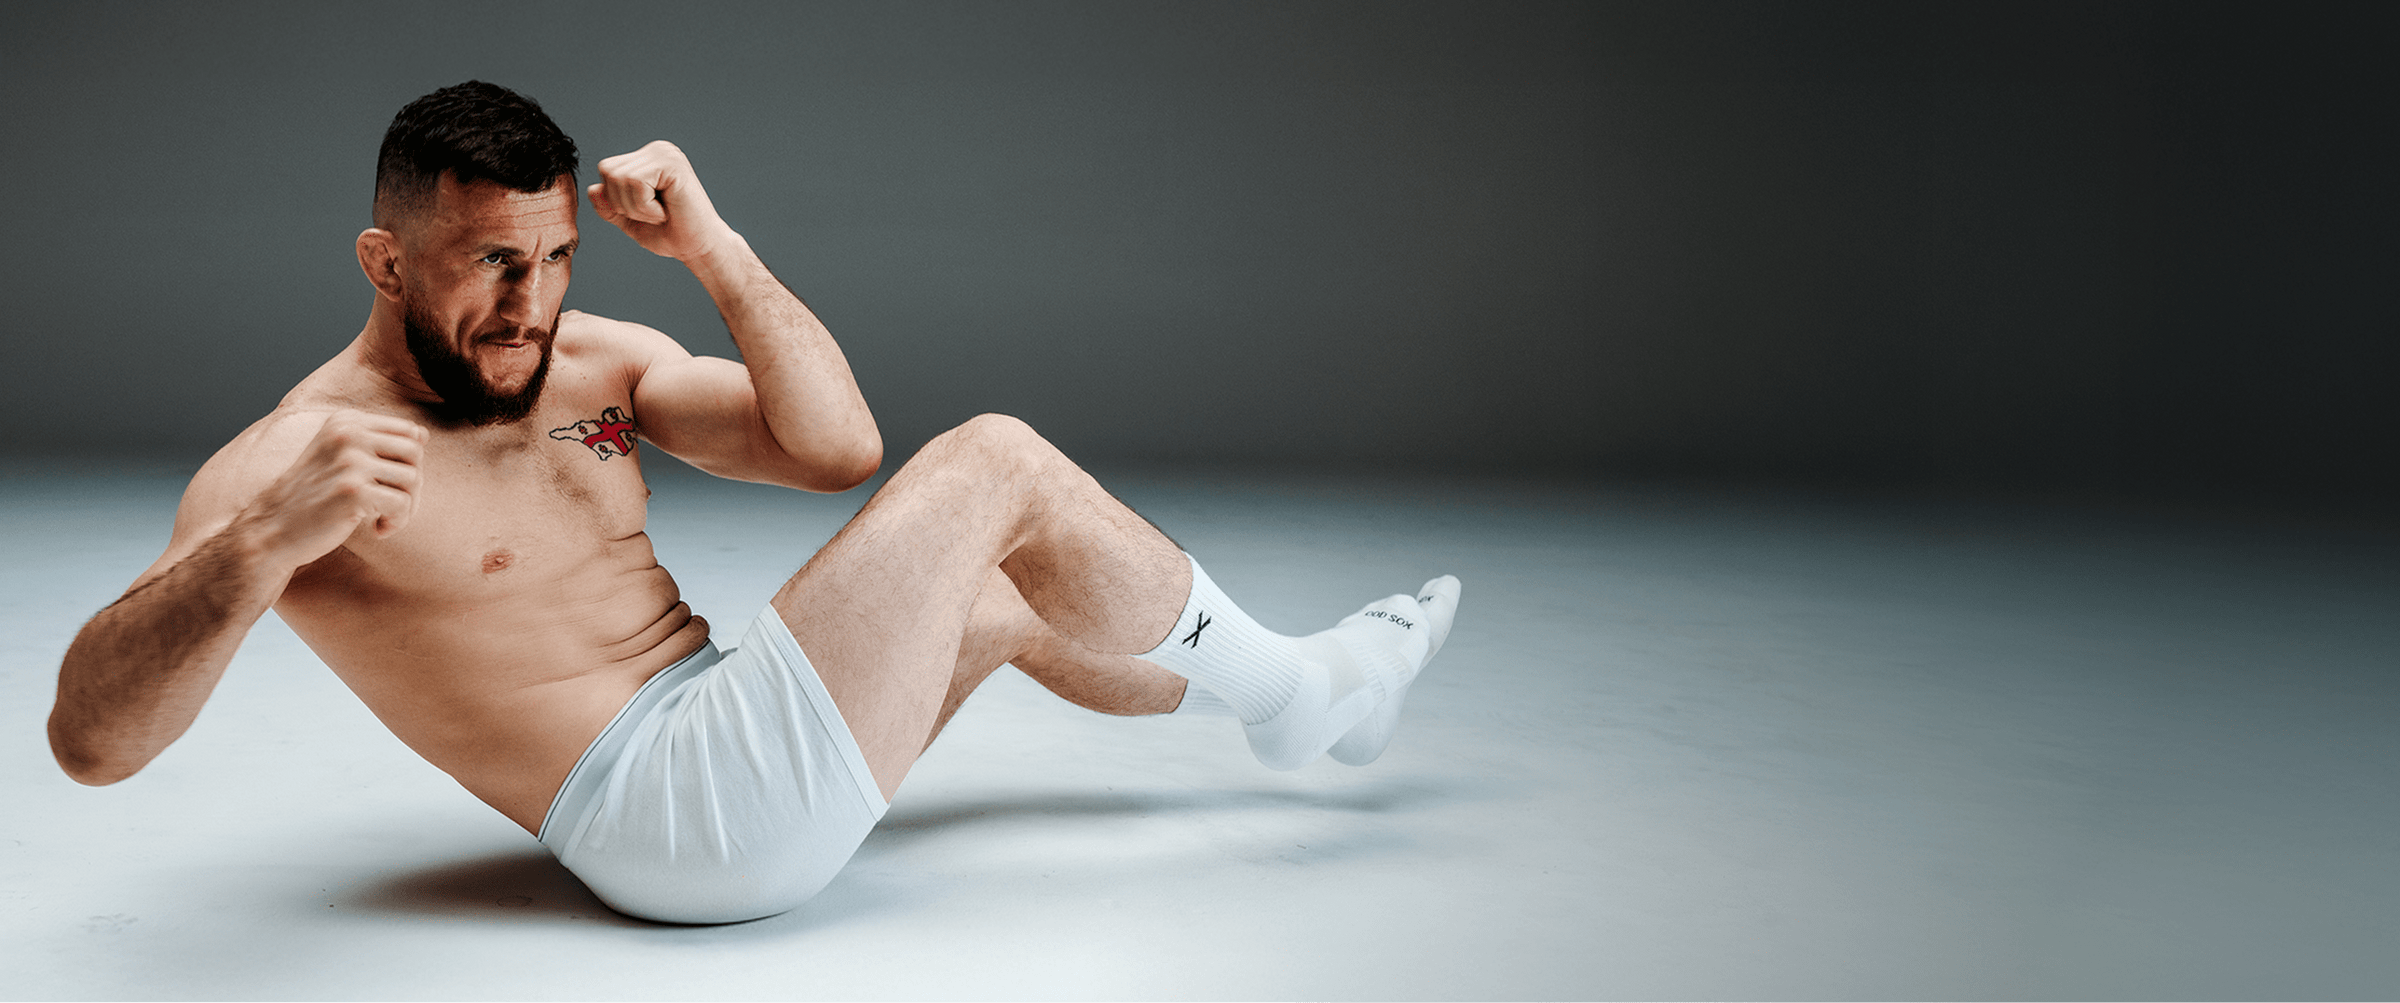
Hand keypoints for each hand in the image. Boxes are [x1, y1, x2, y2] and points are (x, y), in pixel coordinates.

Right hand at [240, 410, 425, 570]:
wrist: (273, 528)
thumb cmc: (314, 495)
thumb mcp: (341, 459)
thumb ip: (379, 444)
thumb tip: (424, 434)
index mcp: (346, 421)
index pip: (409, 432)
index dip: (409, 463)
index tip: (389, 484)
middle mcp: (348, 434)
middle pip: (415, 454)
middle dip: (412, 485)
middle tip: (393, 506)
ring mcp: (350, 461)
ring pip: (413, 480)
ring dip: (406, 508)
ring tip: (384, 519)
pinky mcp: (353, 491)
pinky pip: (403, 504)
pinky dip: (397, 522)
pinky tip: (378, 530)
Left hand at [588, 141, 737, 261]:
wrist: (699, 249)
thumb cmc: (670, 234)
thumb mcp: (629, 220)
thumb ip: (608, 206)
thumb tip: (593, 189)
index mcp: (647, 158)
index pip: (606, 170)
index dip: (616, 200)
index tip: (647, 211)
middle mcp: (657, 150)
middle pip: (608, 172)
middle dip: (624, 203)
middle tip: (654, 213)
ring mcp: (666, 154)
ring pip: (619, 178)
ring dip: (636, 207)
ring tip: (661, 213)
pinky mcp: (672, 164)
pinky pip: (635, 183)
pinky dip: (645, 207)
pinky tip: (666, 210)